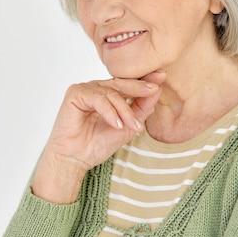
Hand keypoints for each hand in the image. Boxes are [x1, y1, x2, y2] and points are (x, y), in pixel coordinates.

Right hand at [31, 71, 164, 203]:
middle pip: (121, 83)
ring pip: (111, 93)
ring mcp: (85, 89)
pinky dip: (109, 111)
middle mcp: (97, 88)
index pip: (128, 83)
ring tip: (132, 126)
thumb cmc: (96, 144)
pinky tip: (116, 124)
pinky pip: (97, 98)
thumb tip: (156, 90)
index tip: (162, 76)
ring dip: (124, 110)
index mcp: (108, 93)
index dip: (145, 80)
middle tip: (153, 89)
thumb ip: (140, 109)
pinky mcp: (75, 94)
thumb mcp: (126, 126)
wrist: (75, 159)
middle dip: (139, 87)